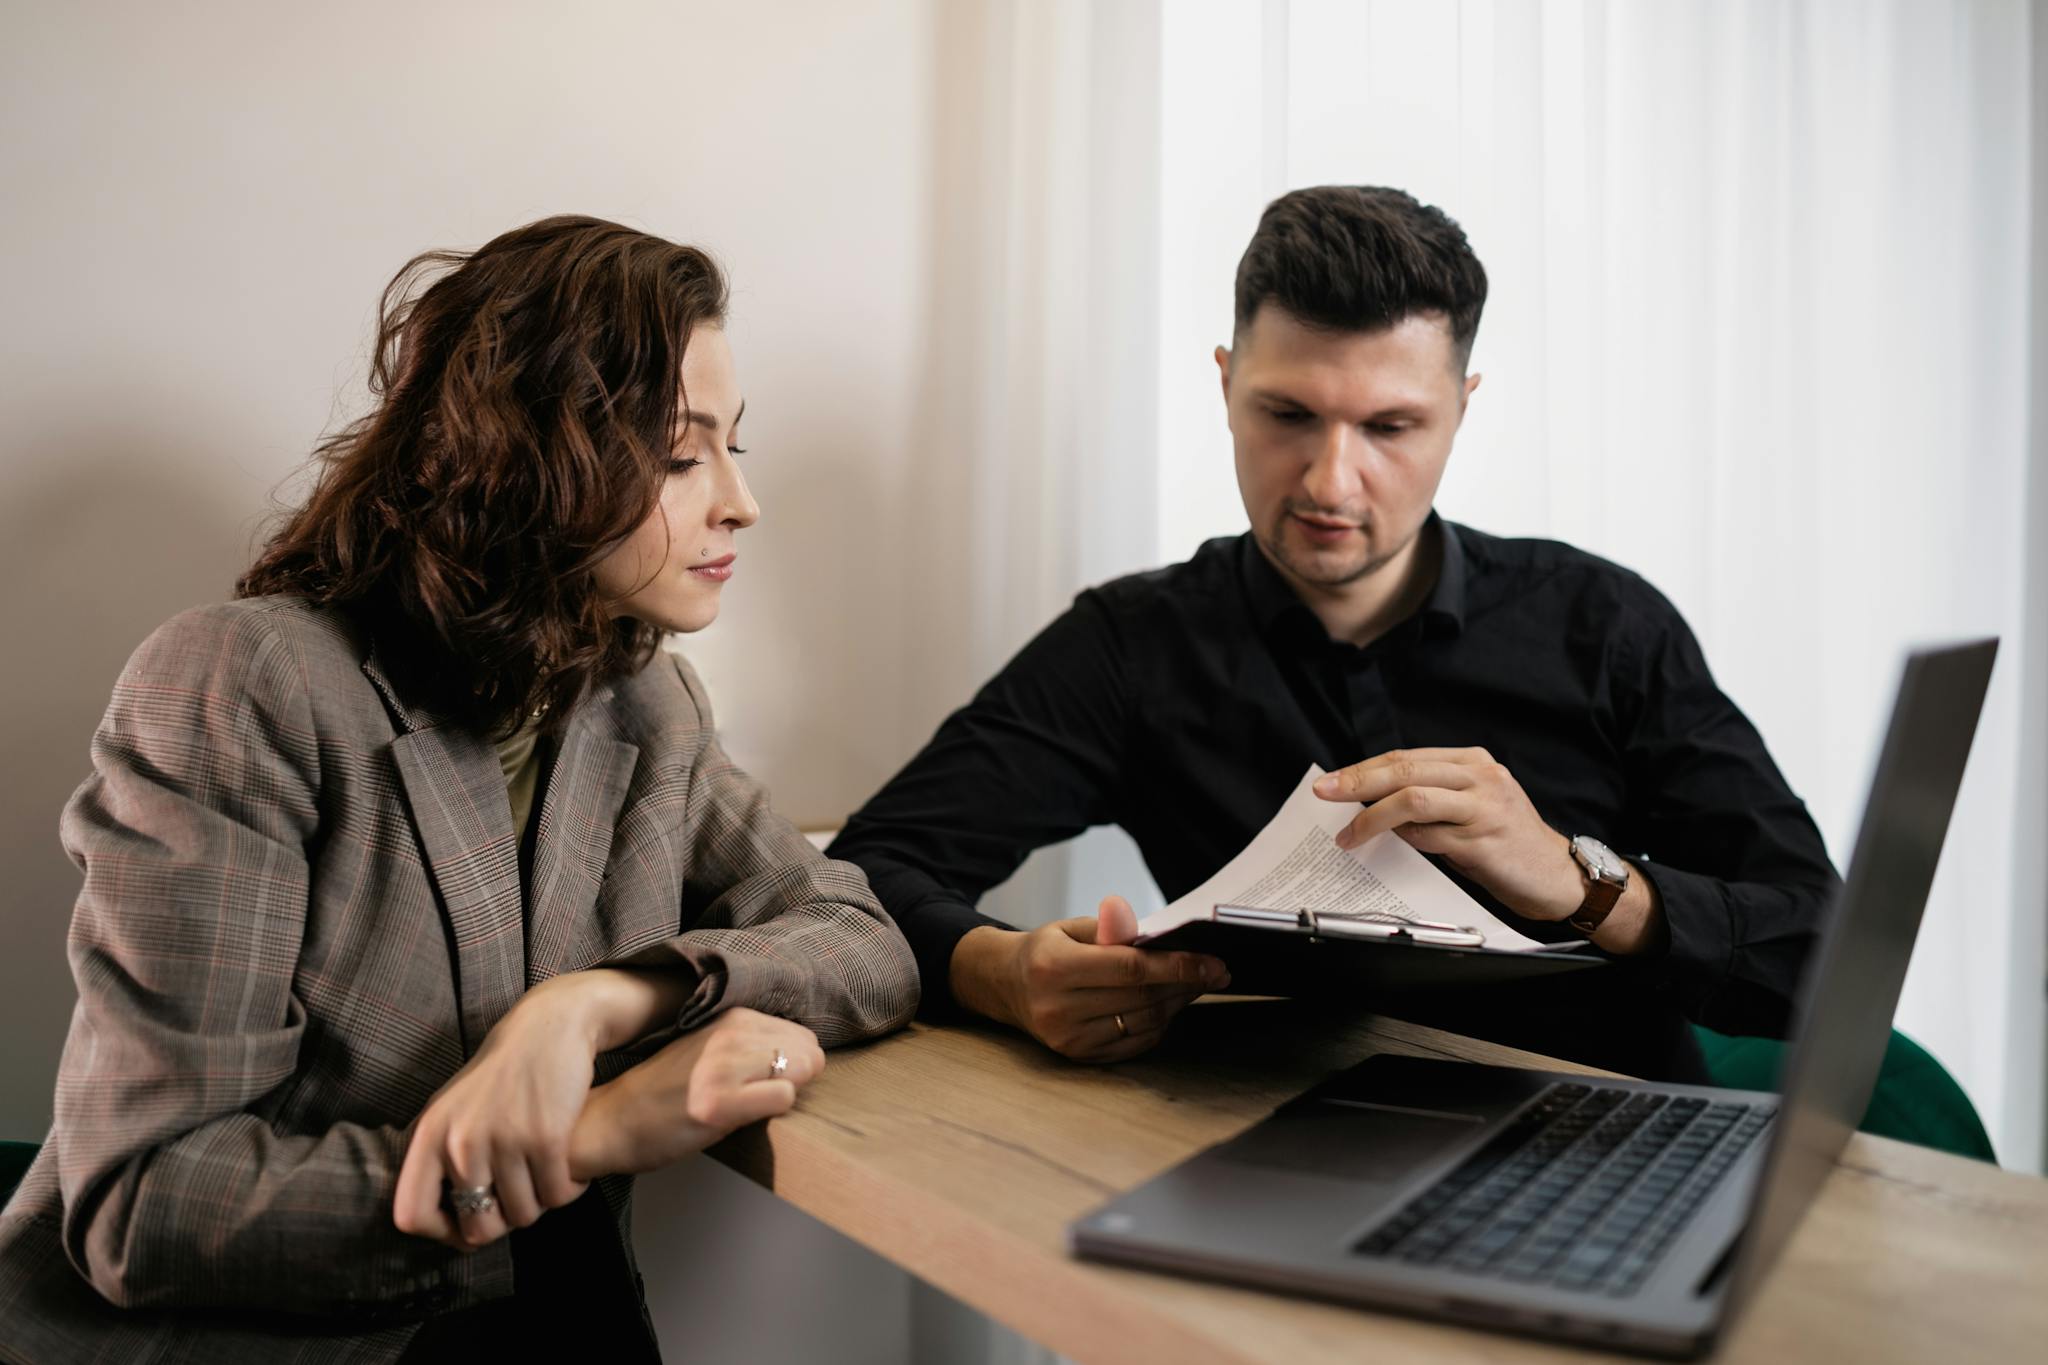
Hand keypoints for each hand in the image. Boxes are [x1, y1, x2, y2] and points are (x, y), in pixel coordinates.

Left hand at [393, 974, 609, 1249]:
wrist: (549, 1026)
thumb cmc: (502, 1075)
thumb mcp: (453, 1109)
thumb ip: (441, 1159)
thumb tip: (441, 1224)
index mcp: (430, 1136)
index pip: (411, 1216)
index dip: (441, 1234)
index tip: (469, 1223)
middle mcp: (460, 1141)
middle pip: (478, 1227)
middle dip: (505, 1224)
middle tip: (521, 1200)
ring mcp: (504, 1139)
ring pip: (524, 1215)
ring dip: (542, 1205)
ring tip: (548, 1180)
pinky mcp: (547, 1136)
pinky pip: (558, 1195)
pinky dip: (568, 1191)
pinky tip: (571, 1172)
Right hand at [566, 1008, 824, 1179]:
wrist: (613, 1121)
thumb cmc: (666, 1091)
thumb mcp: (709, 1049)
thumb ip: (752, 1043)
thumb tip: (808, 1054)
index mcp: (730, 1017)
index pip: (801, 1034)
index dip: (793, 1063)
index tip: (766, 1080)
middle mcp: (729, 1033)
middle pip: (808, 1050)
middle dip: (797, 1078)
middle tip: (760, 1096)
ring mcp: (723, 1067)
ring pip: (801, 1069)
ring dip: (784, 1093)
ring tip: (747, 1105)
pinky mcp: (718, 1104)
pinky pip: (783, 1098)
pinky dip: (774, 1112)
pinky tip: (742, 1117)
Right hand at [951, 896, 1228, 1062]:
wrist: (1006, 986)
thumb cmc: (1046, 950)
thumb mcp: (1070, 927)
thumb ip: (1112, 929)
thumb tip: (1157, 933)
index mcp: (1055, 968)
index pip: (1131, 969)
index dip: (1178, 966)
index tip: (1215, 963)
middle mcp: (1058, 1008)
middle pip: (1142, 998)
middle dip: (1186, 984)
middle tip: (1215, 970)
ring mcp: (1068, 1038)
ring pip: (1143, 1023)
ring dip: (1177, 1004)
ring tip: (1195, 984)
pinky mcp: (1078, 1056)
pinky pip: (1135, 1042)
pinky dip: (1159, 1023)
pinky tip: (1169, 1004)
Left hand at [1315, 748, 1583, 921]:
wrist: (1557, 876)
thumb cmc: (1505, 842)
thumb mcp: (1470, 807)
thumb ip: (1430, 797)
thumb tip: (1371, 801)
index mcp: (1473, 762)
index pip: (1406, 756)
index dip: (1363, 767)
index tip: (1331, 780)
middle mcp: (1480, 778)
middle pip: (1405, 769)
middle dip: (1357, 782)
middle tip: (1325, 793)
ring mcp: (1483, 809)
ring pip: (1414, 798)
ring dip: (1372, 817)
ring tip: (1349, 835)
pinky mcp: (1483, 842)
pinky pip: (1431, 836)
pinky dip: (1404, 840)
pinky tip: (1390, 847)